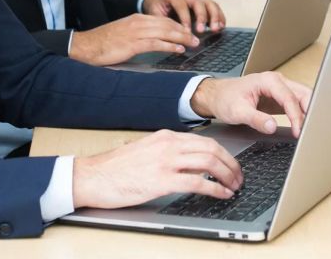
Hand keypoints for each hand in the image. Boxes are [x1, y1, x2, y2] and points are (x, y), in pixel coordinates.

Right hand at [68, 14, 200, 66]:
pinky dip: (170, 46)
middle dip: (184, 31)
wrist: (85, 46)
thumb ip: (138, 35)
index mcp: (136, 19)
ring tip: (193, 43)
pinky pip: (156, 43)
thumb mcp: (123, 34)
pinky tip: (179, 49)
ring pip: (165, 32)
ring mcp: (136, 33)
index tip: (188, 32)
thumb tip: (152, 42)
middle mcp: (138, 23)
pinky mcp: (132, 44)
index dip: (178, 26)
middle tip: (196, 38)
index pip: (163, 20)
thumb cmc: (102, 43)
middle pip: (168, 24)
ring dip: (182, 37)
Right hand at [72, 129, 242, 208]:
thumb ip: (165, 151)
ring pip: (209, 162)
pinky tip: (222, 194)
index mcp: (165, 137)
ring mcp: (165, 162)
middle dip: (231, 164)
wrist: (91, 176)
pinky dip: (215, 188)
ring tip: (234, 186)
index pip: (205, 141)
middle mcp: (168, 145)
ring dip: (227, 175)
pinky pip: (197, 182)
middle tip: (238, 177)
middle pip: (212, 149)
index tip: (231, 164)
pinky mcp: (161, 180)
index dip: (224, 153)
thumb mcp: (144, 150)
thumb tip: (185, 160)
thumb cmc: (113, 168)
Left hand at [143, 0, 225, 34]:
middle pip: (199, 3)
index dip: (185, 19)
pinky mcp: (203, 2)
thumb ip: (161, 23)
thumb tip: (167, 37)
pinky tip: (221, 25)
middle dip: (202, 17)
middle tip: (201, 30)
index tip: (187, 32)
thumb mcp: (154, 12)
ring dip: (215, 16)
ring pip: (210, 3)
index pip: (182, 6)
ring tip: (216, 29)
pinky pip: (214, 7)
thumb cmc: (158, 6)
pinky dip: (219, 16)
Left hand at [191, 72, 312, 136]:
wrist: (217, 95)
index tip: (298, 131)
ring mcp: (280, 88)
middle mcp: (278, 81)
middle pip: (303, 94)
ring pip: (302, 97)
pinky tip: (304, 125)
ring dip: (308, 112)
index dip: (296, 116)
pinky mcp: (280, 97)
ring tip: (311, 129)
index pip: (290, 98)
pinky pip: (296, 103)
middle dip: (310, 111)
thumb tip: (273, 126)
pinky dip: (302, 114)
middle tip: (312, 130)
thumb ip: (256, 119)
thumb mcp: (237, 111)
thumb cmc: (225, 99)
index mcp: (268, 81)